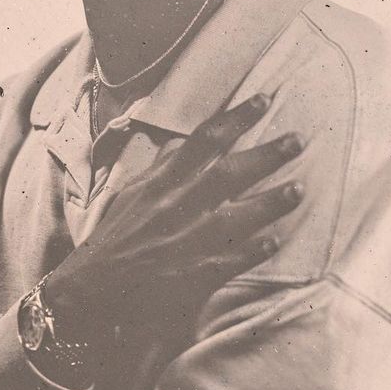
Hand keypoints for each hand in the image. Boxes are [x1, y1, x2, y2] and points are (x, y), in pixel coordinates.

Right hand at [44, 92, 303, 343]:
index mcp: (161, 183)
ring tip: (298, 190)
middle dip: (266, 154)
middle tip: (297, 139)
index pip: (203, 141)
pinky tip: (275, 242)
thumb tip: (179, 142)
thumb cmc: (114, 239)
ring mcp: (187, 241)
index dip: (235, 118)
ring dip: (270, 202)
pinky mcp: (193, 275)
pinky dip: (253, 251)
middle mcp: (177, 207)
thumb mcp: (132, 194)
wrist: (92, 288)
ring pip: (238, 215)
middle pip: (229, 172)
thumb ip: (161, 168)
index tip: (264, 101)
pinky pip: (232, 260)